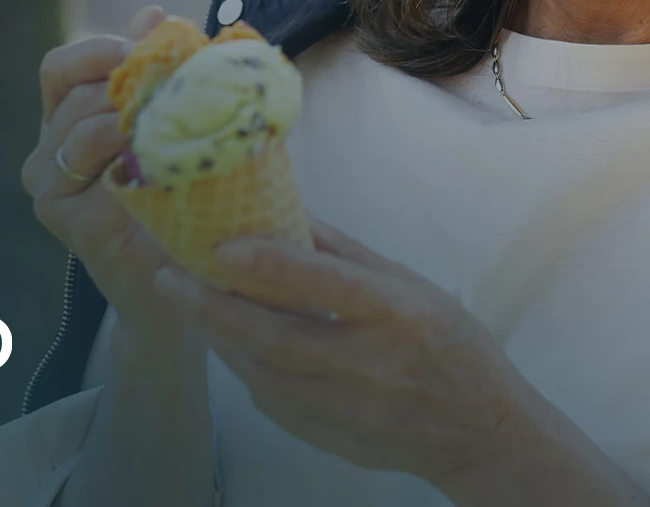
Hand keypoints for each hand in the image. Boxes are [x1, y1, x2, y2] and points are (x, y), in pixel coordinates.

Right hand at [22, 5, 184, 336]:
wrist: (187, 278)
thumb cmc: (183, 198)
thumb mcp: (171, 125)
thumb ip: (155, 73)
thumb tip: (152, 12)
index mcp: (64, 123)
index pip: (59, 67)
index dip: (97, 49)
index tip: (145, 49)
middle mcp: (46, 154)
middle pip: (73, 93)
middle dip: (128, 82)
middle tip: (179, 86)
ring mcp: (51, 189)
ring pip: (80, 125)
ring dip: (132, 115)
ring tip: (177, 120)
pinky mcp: (67, 218)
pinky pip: (93, 166)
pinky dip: (131, 150)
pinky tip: (166, 154)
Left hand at [151, 217, 540, 488]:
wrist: (480, 432)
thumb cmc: (450, 345)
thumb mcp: (412, 285)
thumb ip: (347, 253)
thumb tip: (289, 210)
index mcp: (399, 314)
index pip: (329, 286)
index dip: (273, 266)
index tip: (221, 246)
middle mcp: (372, 364)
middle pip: (277, 338)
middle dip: (214, 308)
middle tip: (168, 278)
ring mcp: (349, 410)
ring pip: (264, 374)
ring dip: (220, 338)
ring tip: (187, 303)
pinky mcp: (332, 438)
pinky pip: (274, 403)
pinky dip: (246, 371)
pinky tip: (230, 345)